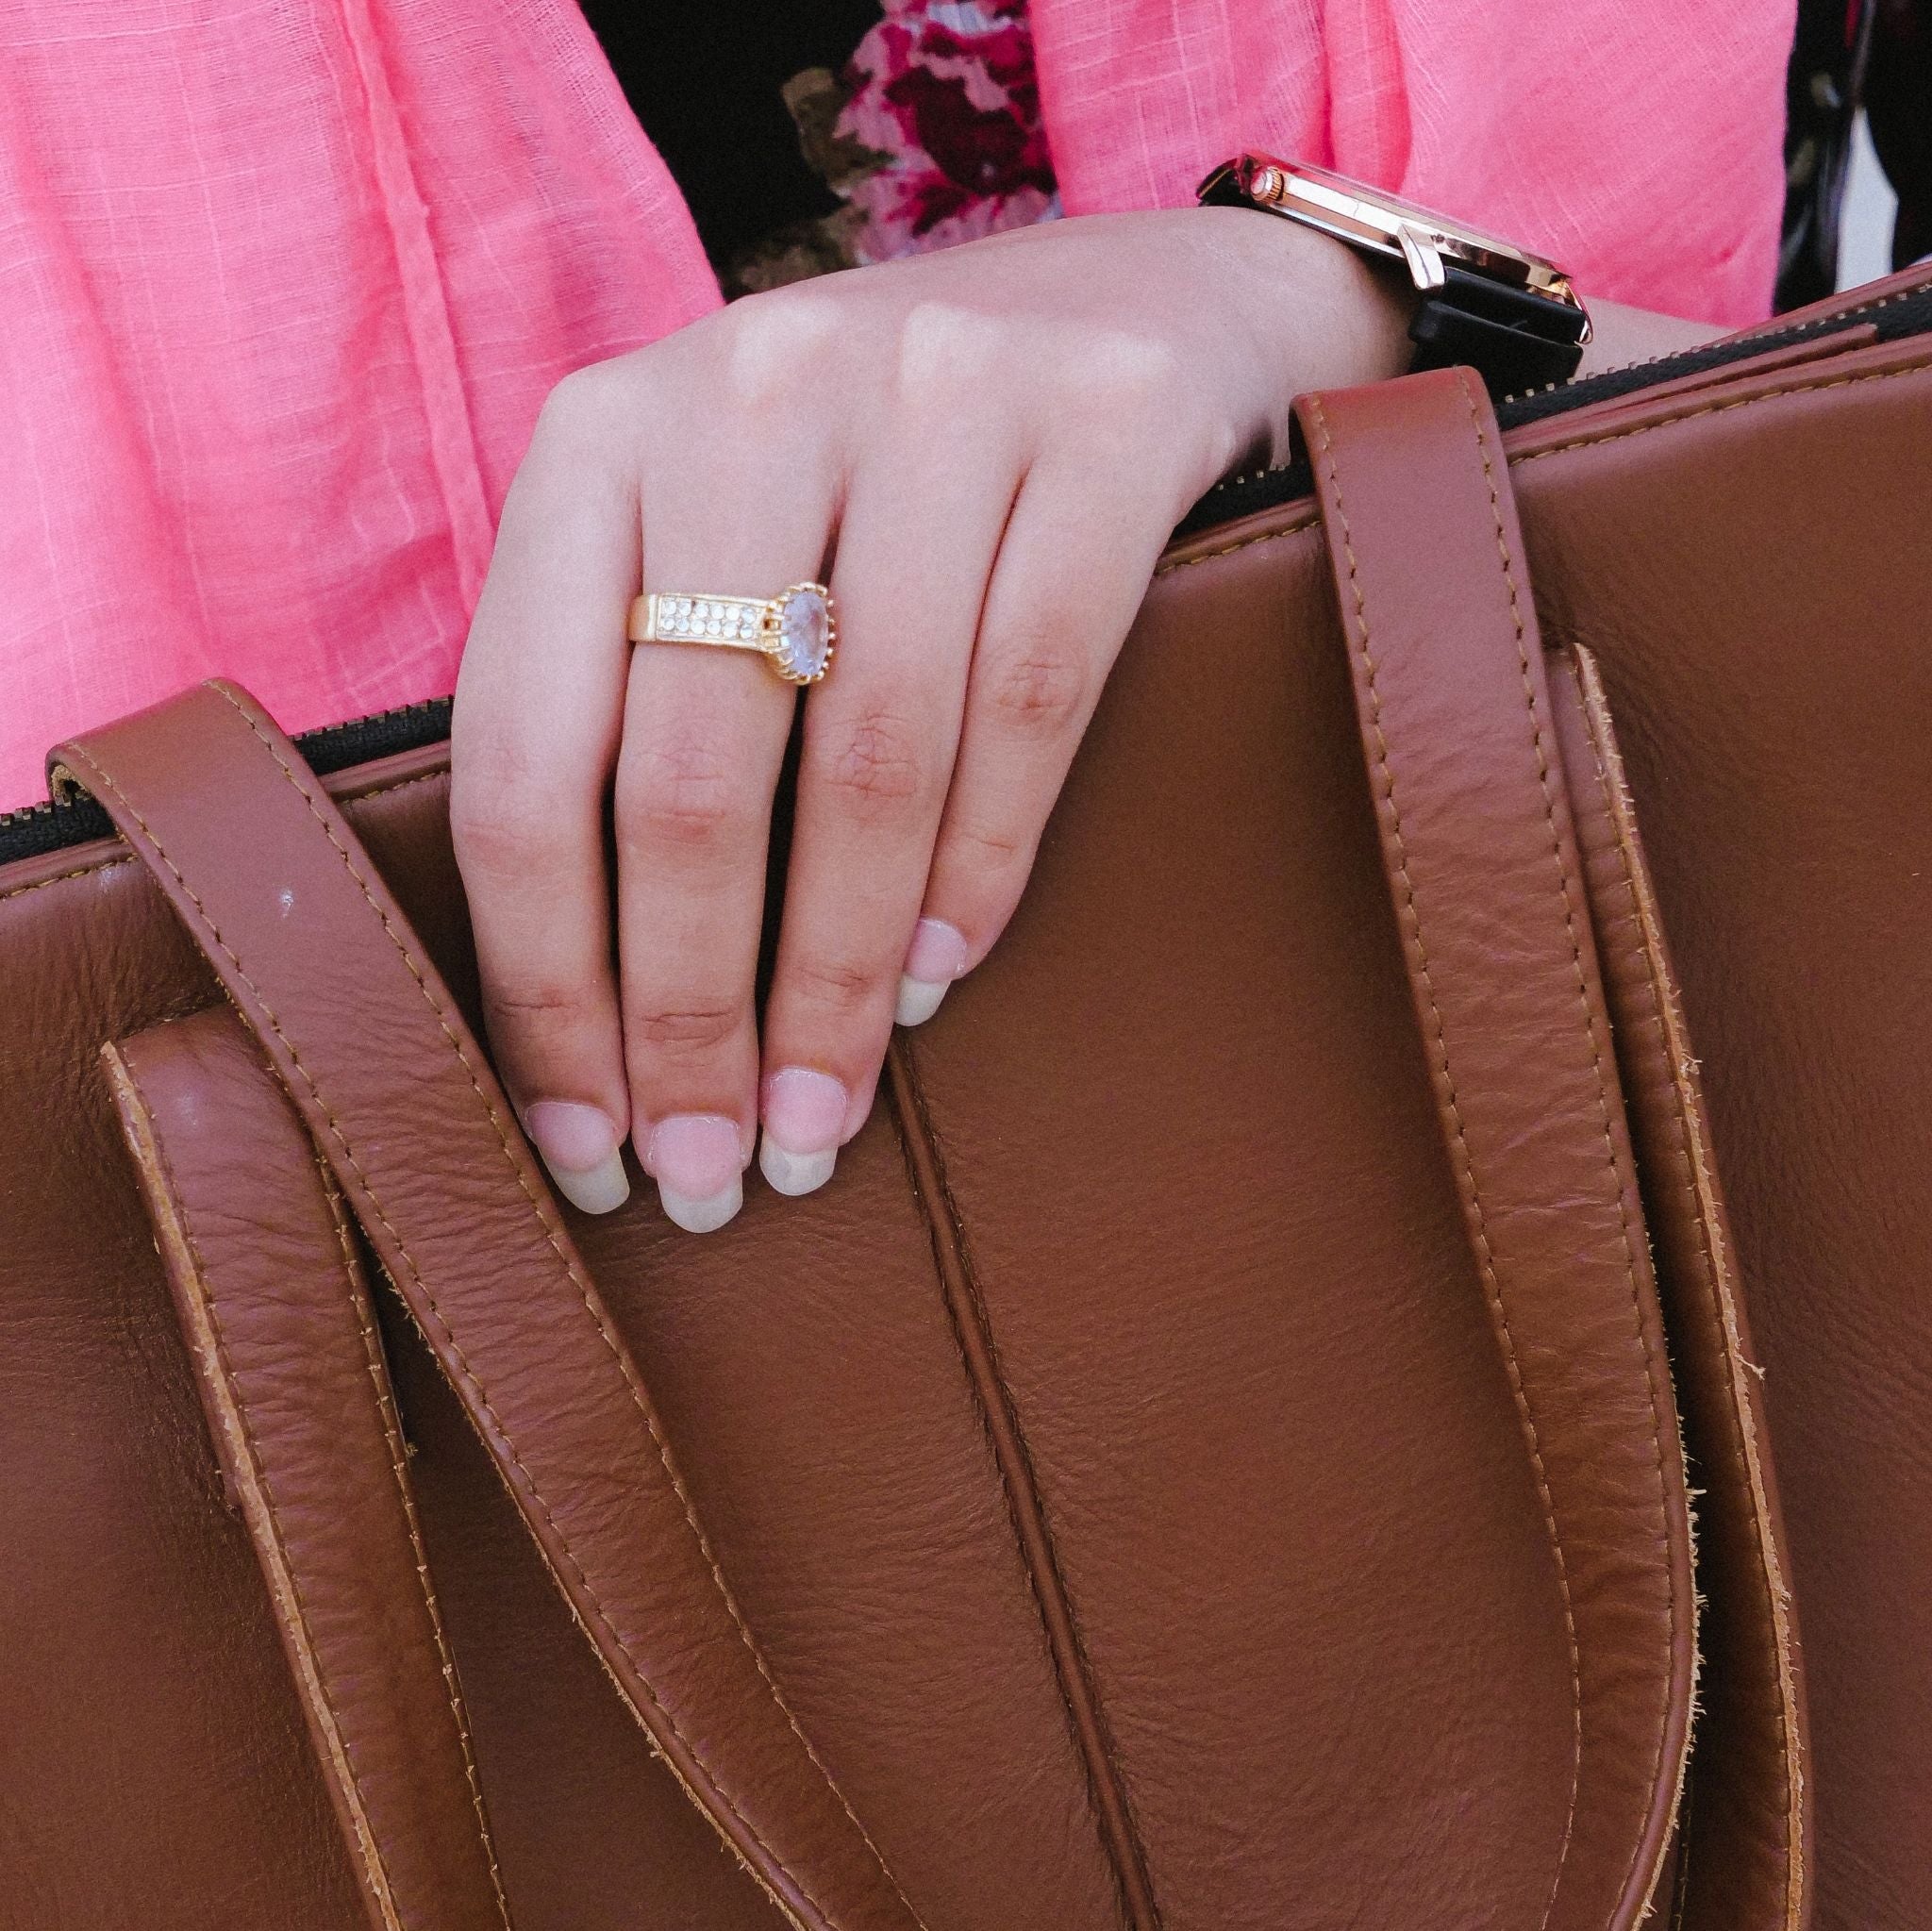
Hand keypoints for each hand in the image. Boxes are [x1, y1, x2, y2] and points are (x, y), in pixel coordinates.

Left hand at [450, 207, 1687, 1230]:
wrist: (1133, 301)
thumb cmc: (884, 479)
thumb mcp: (718, 545)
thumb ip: (639, 705)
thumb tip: (602, 1007)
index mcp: (599, 438)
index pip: (525, 751)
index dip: (542, 976)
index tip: (579, 1140)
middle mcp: (750, 389)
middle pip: (689, 773)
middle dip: (690, 1014)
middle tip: (709, 1174)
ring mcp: (936, 390)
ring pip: (865, 757)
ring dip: (838, 978)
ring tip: (820, 1119)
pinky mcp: (1101, 423)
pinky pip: (1029, 695)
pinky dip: (981, 865)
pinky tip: (944, 980)